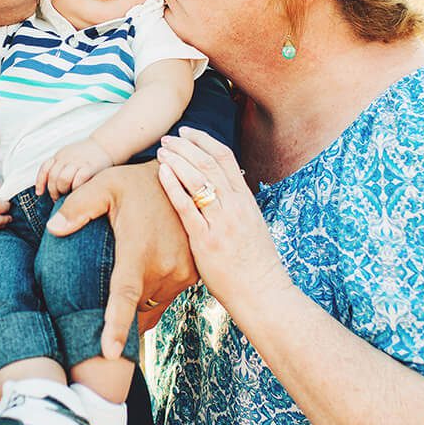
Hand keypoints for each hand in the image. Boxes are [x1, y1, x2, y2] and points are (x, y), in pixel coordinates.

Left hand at [36, 139, 110, 197]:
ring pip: (63, 179)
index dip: (40, 182)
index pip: (45, 168)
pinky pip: (78, 180)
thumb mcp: (70, 156)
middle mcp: (66, 158)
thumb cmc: (88, 156)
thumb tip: (53, 188)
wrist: (106, 145)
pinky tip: (77, 192)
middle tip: (58, 198)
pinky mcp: (90, 167)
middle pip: (53, 177)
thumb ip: (61, 168)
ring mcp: (78, 162)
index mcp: (60, 156)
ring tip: (67, 196)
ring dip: (63, 191)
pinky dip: (75, 189)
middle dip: (53, 191)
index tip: (39, 193)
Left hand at [46, 161, 199, 356]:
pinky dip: (151, 299)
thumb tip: (54, 229)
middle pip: (136, 307)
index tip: (108, 353)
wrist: (184, 180)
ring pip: (151, 305)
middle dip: (119, 320)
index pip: (125, 295)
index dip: (116, 326)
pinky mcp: (192, 275)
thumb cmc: (137, 183)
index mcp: (139, 250)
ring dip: (137, 309)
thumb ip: (78, 206)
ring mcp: (181, 273)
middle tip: (94, 327)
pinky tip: (140, 291)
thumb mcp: (104, 184)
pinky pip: (166, 298)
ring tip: (118, 308)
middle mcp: (164, 267)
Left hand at [156, 127, 291, 309]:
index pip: (226, 158)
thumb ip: (236, 207)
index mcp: (246, 200)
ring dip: (177, 160)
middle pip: (209, 163)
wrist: (263, 292)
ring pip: (198, 179)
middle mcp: (236, 206)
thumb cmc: (253, 264)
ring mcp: (222, 222)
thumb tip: (221, 191)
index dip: (204, 140)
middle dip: (186, 146)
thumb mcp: (250, 226)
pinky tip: (161, 173)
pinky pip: (187, 207)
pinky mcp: (207, 240)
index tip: (187, 132)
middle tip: (168, 138)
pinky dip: (173, 186)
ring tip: (161, 151)